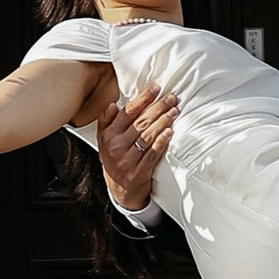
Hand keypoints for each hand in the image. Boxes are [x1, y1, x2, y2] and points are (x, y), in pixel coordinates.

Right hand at [96, 85, 179, 211]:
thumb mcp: (104, 140)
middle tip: (171, 98)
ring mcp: (128, 160)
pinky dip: (162, 142)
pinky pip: (152, 154)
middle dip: (158, 107)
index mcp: (108, 136)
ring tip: (174, 111)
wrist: (119, 190)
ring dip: (163, 122)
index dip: (142, 99)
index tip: (155, 89)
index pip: (127, 113)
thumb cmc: (115, 159)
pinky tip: (170, 131)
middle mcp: (117, 147)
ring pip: (148, 136)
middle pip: (140, 122)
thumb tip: (111, 105)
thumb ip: (106, 122)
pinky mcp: (140, 171)